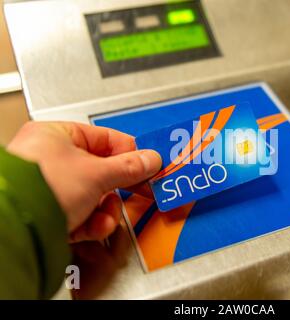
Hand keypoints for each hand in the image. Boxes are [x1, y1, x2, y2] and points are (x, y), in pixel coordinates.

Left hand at [7, 121, 160, 241]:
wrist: (17, 228)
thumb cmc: (42, 188)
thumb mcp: (96, 173)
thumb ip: (128, 166)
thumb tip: (151, 159)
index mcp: (56, 136)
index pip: (105, 139)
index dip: (130, 152)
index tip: (149, 163)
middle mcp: (51, 159)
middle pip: (101, 170)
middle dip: (119, 186)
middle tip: (142, 189)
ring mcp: (51, 188)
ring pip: (94, 196)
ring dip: (107, 209)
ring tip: (108, 214)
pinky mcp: (51, 213)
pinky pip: (82, 213)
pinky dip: (93, 222)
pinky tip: (96, 226)